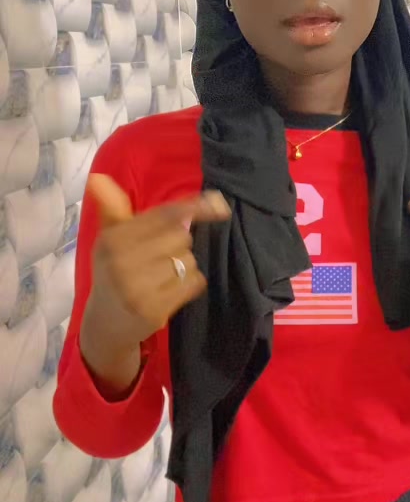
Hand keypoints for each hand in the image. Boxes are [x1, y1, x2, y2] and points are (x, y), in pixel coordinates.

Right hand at [83, 174, 229, 352]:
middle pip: (181, 236)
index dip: (194, 207)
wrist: (104, 324)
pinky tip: (171, 290)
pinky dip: (190, 283)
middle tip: (159, 257)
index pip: (164, 215)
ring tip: (161, 276)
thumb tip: (98, 177)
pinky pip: (193, 282)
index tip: (219, 203)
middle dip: (178, 244)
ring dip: (183, 265)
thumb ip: (113, 209)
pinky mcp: (154, 310)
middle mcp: (123, 261)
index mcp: (113, 239)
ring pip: (189, 260)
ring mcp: (138, 288)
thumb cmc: (111, 273)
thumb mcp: (108, 240)